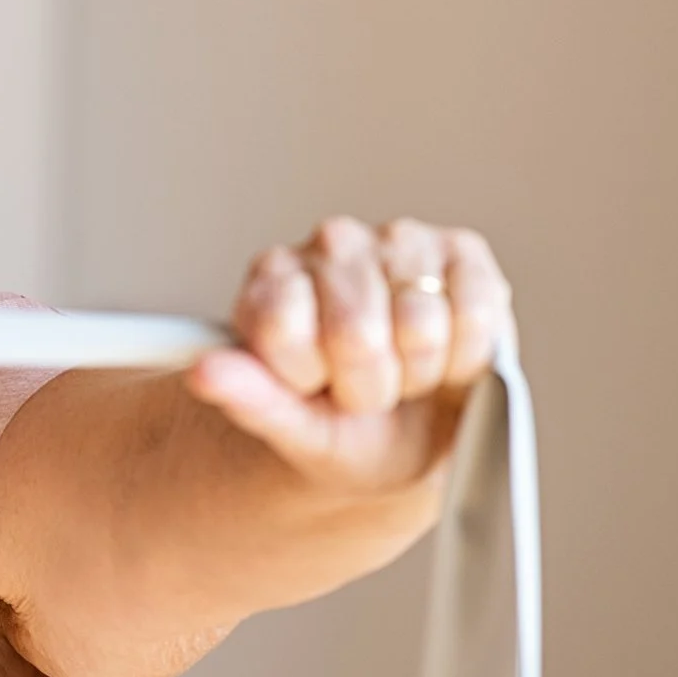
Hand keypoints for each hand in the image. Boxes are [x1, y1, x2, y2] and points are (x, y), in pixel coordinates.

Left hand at [185, 216, 513, 494]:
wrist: (405, 436)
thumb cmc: (339, 428)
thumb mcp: (290, 428)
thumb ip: (248, 397)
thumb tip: (202, 373)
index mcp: (272, 278)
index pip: (284, 328)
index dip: (305, 379)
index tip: (309, 387)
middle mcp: (331, 244)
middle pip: (357, 333)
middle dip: (368, 385)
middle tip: (363, 389)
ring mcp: (398, 240)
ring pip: (420, 326)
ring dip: (418, 373)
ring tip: (403, 372)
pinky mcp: (463, 252)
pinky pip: (475, 314)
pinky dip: (465, 357)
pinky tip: (446, 357)